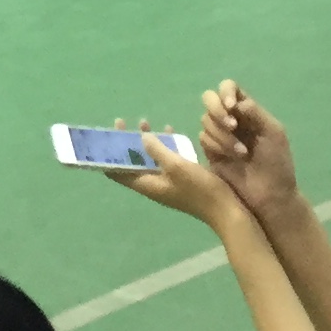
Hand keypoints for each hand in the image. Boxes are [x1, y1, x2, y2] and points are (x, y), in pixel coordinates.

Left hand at [105, 124, 250, 229]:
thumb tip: (140, 137)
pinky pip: (165, 159)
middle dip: (126, 143)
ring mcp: (167, 182)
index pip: (117, 173)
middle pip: (132, 163)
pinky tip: (169, 130)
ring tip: (144, 122)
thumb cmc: (199, 189)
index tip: (104, 136)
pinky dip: (163, 146)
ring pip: (149, 159)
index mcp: (147, 184)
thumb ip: (157, 151)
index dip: (108, 156)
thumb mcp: (177, 166)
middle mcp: (153, 184)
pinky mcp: (180, 178)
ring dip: (144, 142)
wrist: (226, 209)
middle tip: (124, 122)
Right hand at [198, 81, 302, 213]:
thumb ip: (255, 113)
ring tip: (242, 152)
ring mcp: (219, 134)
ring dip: (223, 135)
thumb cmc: (277, 163)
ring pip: (206, 120)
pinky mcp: (210, 151)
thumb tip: (236, 102)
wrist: (270, 195)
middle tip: (232, 125)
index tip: (231, 106)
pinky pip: (204, 138)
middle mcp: (230, 118)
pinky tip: (232, 159)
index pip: (229, 88)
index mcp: (247, 111)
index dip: (225, 91)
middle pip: (209, 98)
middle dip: (217, 110)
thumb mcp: (273, 133)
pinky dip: (218, 146)